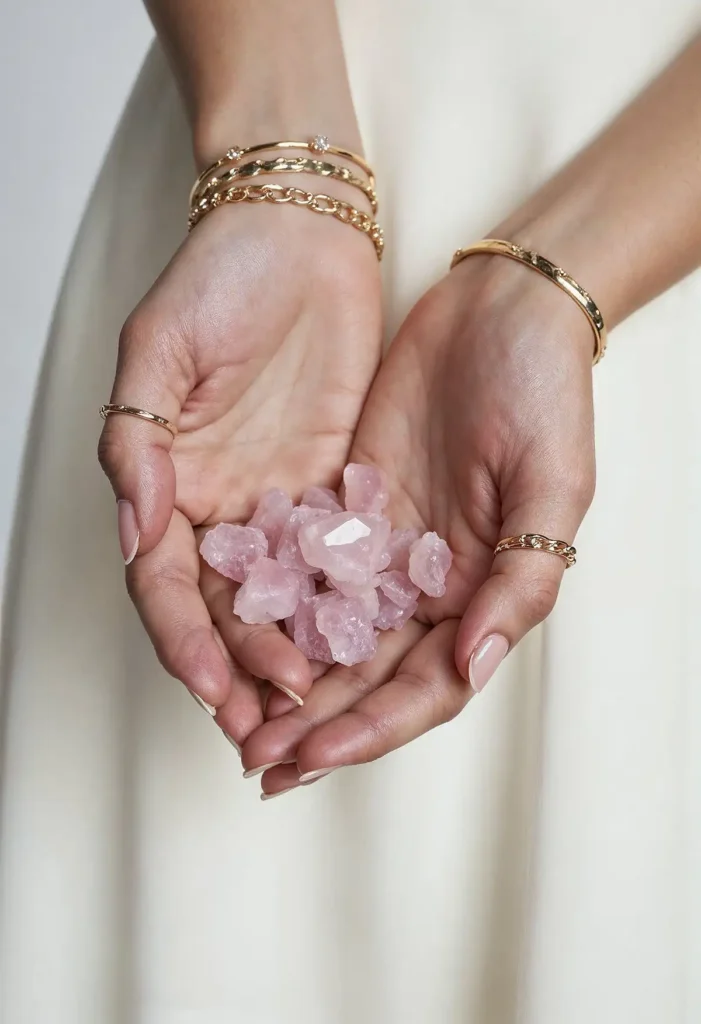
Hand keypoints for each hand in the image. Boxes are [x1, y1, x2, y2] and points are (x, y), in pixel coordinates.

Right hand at [98, 200, 381, 740]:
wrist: (299, 232)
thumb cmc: (218, 278)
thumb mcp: (159, 350)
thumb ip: (138, 444)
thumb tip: (137, 534)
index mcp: (166, 485)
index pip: (167, 585)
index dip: (185, 642)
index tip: (213, 689)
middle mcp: (220, 507)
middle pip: (227, 609)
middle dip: (243, 668)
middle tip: (271, 724)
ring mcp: (279, 502)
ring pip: (284, 600)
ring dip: (296, 655)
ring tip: (317, 708)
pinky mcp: (336, 489)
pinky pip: (339, 560)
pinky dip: (347, 607)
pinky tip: (366, 647)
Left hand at [242, 255, 595, 792]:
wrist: (499, 311)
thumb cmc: (544, 392)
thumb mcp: (551, 484)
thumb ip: (517, 579)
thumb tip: (469, 663)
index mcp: (482, 593)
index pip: (425, 685)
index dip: (371, 726)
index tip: (314, 754)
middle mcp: (430, 584)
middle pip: (368, 675)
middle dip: (317, 722)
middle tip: (258, 762)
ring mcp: (386, 547)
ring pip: (330, 634)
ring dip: (288, 681)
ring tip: (237, 717)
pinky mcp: (349, 504)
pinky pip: (307, 567)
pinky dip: (276, 606)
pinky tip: (236, 633)